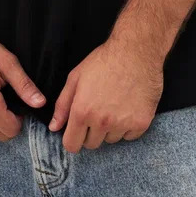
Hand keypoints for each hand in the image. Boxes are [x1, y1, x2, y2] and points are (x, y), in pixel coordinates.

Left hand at [48, 34, 163, 153]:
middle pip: (92, 144)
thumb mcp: (76, 77)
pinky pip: (129, 136)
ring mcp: (123, 124)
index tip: (77, 130)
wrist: (136, 51)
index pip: (72, 145)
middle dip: (91, 131)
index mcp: (82, 111)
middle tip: (98, 110)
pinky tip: (127, 106)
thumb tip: (54, 127)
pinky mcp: (141, 123)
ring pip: (111, 140)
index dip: (72, 138)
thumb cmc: (104, 61)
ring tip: (114, 104)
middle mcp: (102, 122)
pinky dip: (128, 126)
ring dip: (110, 128)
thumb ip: (63, 104)